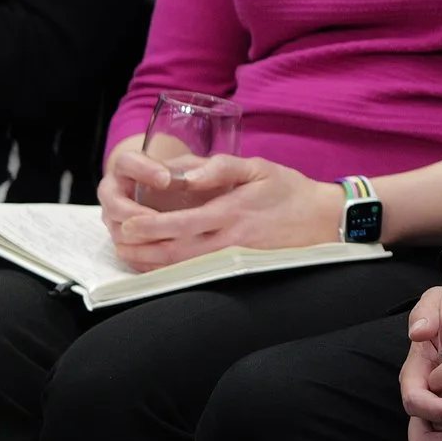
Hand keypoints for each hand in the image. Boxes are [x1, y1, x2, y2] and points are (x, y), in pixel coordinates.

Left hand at [99, 152, 339, 271]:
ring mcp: (233, 258)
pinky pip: (197, 273)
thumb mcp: (258, 166)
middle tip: (118, 243)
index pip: (181, 224)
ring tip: (128, 256)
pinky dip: (172, 272)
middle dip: (141, 251)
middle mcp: (229, 240)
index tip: (126, 224)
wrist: (323, 219)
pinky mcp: (237, 267)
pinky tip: (156, 266)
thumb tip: (187, 174)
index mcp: (231, 212)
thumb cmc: (289, 189)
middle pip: (175, 253)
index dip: (150, 228)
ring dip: (151, 265)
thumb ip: (220, 167)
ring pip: (183, 268)